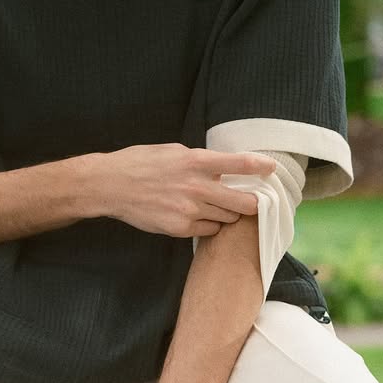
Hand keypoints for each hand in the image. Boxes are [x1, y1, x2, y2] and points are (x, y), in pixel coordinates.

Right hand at [97, 144, 274, 237]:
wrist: (111, 186)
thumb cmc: (140, 163)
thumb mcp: (174, 151)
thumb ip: (200, 161)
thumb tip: (221, 170)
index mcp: (196, 161)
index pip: (240, 164)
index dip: (261, 167)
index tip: (271, 169)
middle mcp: (197, 187)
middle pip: (244, 203)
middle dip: (250, 202)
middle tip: (250, 200)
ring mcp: (189, 210)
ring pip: (228, 218)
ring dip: (227, 213)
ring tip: (214, 206)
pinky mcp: (180, 228)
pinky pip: (209, 230)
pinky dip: (209, 225)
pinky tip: (197, 216)